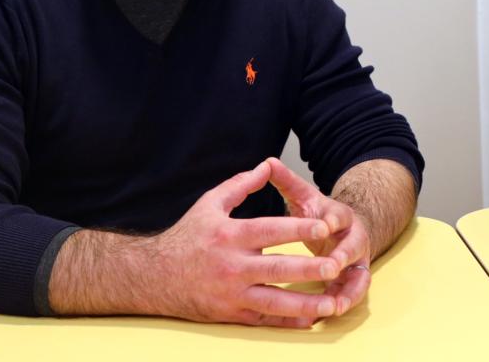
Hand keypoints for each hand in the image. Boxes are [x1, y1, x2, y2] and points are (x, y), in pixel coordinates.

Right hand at [138, 160, 343, 326]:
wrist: (153, 276)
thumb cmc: (186, 237)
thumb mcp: (209, 204)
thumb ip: (240, 185)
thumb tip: (266, 166)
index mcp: (229, 236)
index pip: (269, 230)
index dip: (297, 228)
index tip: (323, 226)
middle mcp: (231, 266)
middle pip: (276, 268)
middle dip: (307, 268)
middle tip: (335, 265)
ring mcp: (231, 294)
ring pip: (273, 301)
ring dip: (304, 303)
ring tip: (331, 302)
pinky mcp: (230, 314)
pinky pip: (263, 319)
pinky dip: (287, 321)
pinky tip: (310, 319)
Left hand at [267, 158, 371, 316]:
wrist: (345, 230)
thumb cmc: (318, 215)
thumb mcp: (303, 196)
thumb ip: (287, 181)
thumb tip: (268, 161)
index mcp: (340, 215)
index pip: (341, 215)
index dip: (334, 220)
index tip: (325, 224)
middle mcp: (353, 238)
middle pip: (354, 246)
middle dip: (343, 256)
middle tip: (332, 265)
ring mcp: (356, 260)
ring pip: (358, 275)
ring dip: (349, 289)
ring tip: (336, 304)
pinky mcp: (353, 279)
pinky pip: (353, 293)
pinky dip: (345, 303)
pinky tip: (330, 314)